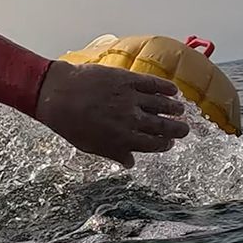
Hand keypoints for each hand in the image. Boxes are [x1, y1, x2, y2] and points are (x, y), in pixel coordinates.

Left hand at [33, 59, 189, 166]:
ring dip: (173, 108)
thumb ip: (113, 153)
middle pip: (163, 126)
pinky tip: (173, 90)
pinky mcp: (128, 79)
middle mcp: (131, 119)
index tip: (169, 143)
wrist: (57, 93)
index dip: (164, 145)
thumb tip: (130, 163)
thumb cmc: (69, 123)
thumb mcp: (90, 146)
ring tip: (180, 110)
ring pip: (161, 104)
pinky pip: (153, 84)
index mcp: (123, 138)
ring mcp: (131, 98)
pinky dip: (166, 87)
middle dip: (177, 129)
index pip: (152, 144)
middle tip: (184, 129)